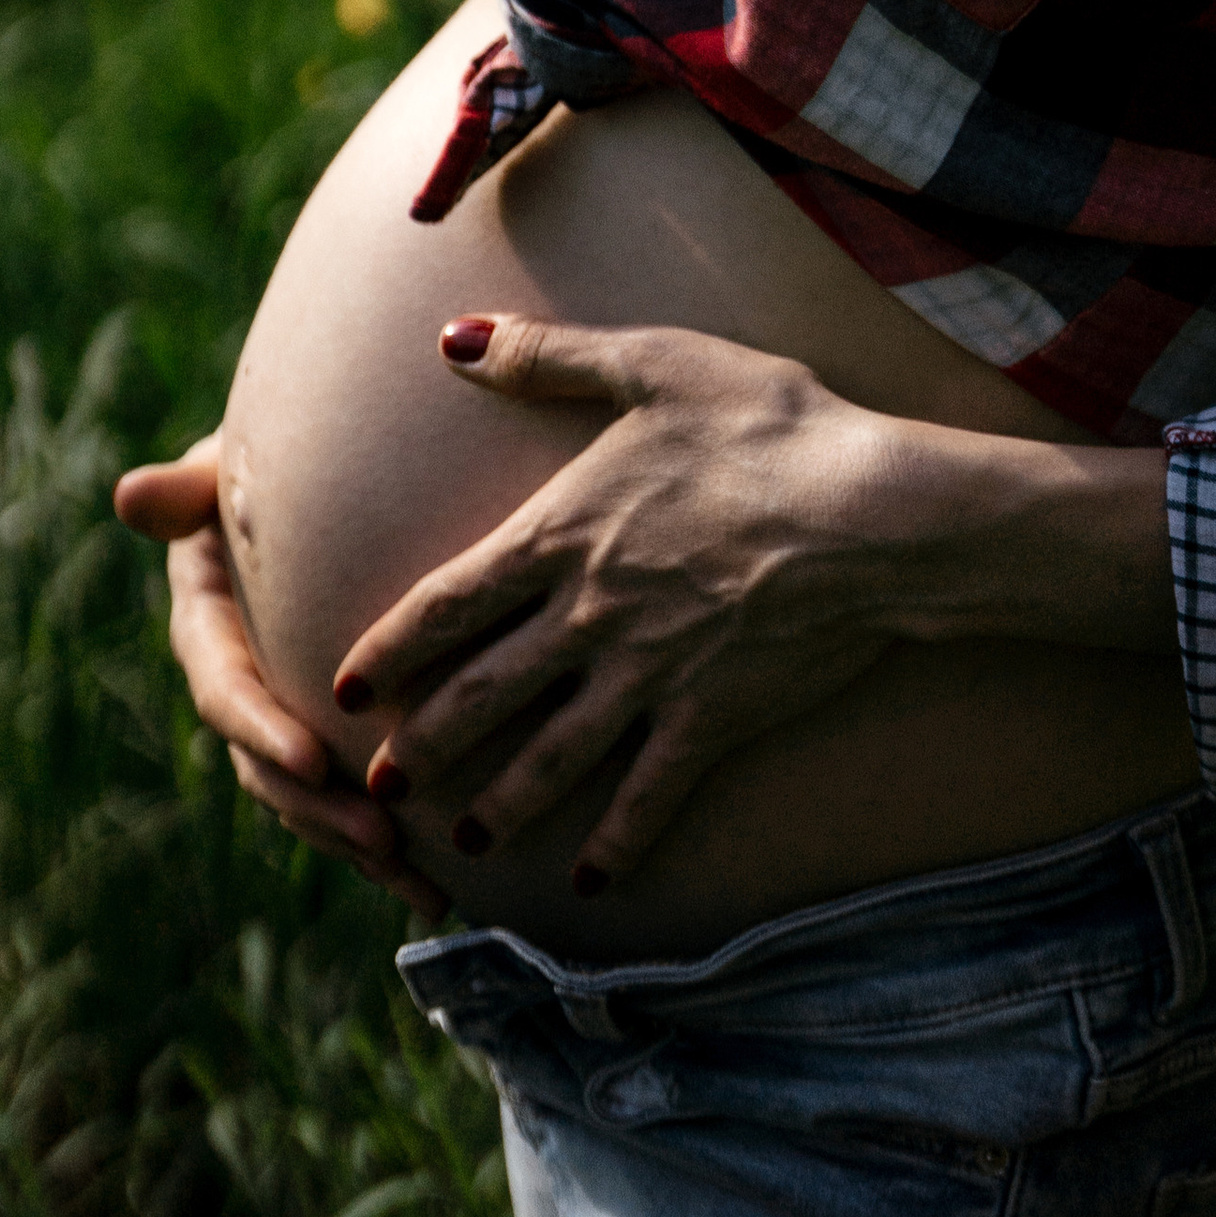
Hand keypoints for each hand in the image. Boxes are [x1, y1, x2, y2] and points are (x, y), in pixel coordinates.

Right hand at [115, 434, 444, 922]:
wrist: (318, 480)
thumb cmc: (269, 458)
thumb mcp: (225, 467)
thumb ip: (187, 489)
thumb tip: (129, 495)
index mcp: (207, 623)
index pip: (224, 685)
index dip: (262, 726)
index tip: (313, 759)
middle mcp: (240, 681)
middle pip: (267, 764)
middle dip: (319, 809)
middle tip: (381, 836)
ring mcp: (283, 716)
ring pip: (308, 800)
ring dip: (358, 844)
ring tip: (417, 878)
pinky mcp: (328, 736)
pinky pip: (349, 800)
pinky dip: (388, 848)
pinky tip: (437, 890)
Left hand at [333, 319, 930, 900]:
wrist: (868, 515)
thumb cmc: (766, 427)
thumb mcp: (652, 366)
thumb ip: (547, 354)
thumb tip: (452, 335)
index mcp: (564, 536)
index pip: (449, 602)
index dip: (392, 647)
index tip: (347, 687)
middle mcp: (590, 616)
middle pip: (484, 694)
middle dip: (424, 745)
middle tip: (377, 788)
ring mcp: (649, 676)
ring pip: (552, 755)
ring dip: (500, 802)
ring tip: (464, 840)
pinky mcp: (711, 718)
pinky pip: (648, 794)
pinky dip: (615, 840)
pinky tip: (591, 881)